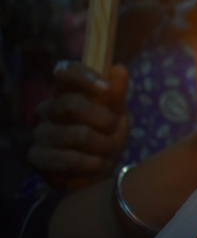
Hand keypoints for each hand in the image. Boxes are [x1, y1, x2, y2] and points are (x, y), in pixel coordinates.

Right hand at [27, 61, 128, 187]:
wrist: (101, 169)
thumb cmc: (107, 135)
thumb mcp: (117, 113)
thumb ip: (117, 94)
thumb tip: (119, 68)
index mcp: (65, 91)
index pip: (64, 71)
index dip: (84, 77)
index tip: (106, 90)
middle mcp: (47, 108)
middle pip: (71, 104)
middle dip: (104, 119)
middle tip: (115, 129)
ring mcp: (40, 132)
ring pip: (77, 134)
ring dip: (103, 145)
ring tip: (108, 151)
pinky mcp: (36, 157)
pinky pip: (70, 159)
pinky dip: (92, 164)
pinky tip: (97, 165)